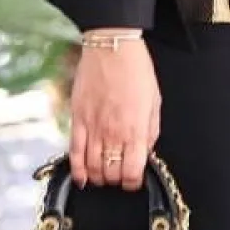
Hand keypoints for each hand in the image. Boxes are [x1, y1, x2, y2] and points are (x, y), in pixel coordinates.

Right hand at [68, 33, 159, 191]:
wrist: (112, 46)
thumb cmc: (136, 69)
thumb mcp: (154, 100)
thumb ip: (150, 130)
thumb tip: (146, 151)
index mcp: (135, 129)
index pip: (132, 173)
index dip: (133, 182)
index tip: (134, 179)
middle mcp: (113, 133)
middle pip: (112, 174)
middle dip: (116, 180)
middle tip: (118, 174)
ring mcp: (93, 128)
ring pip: (92, 168)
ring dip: (98, 178)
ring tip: (103, 175)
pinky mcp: (78, 119)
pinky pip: (74, 153)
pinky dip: (77, 170)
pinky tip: (81, 178)